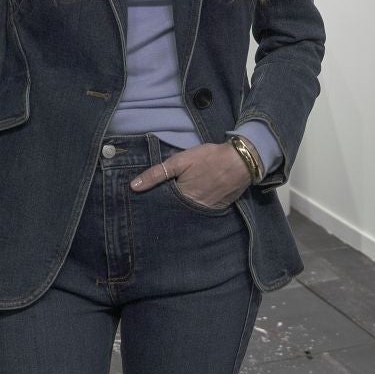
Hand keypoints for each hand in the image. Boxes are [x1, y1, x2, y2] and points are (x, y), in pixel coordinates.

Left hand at [129, 142, 250, 208]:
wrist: (241, 160)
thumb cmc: (209, 157)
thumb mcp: (180, 160)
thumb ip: (157, 173)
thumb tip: (133, 186)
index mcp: (181, 198)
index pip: (161, 206)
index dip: (153, 204)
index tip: (144, 203)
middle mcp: (192, 209)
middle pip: (173, 213)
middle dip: (165, 211)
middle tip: (156, 207)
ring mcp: (206, 212)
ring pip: (186, 216)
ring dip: (179, 213)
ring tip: (171, 208)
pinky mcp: (217, 211)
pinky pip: (201, 215)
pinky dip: (194, 212)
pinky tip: (190, 206)